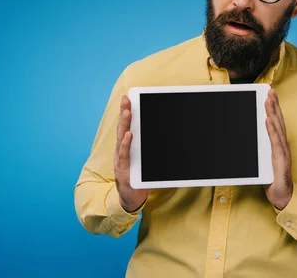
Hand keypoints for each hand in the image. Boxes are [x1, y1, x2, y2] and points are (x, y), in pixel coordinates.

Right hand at [115, 95, 150, 212]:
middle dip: (124, 112)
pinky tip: (129, 135)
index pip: (127, 126)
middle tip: (126, 99)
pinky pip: (124, 155)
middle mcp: (122, 150)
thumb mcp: (148, 160)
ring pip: (122, 138)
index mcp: (128, 146)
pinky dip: (126, 144)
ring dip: (124, 124)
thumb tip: (176, 139)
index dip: (127, 112)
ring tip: (127, 112)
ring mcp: (121, 159)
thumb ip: (155, 150)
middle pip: (122, 128)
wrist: (132, 198)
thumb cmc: (140, 177)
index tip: (129, 98)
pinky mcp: (122, 169)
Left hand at [264, 89, 292, 209]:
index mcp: (278, 145)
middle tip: (270, 91)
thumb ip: (258, 151)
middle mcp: (282, 146)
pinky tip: (268, 120)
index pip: (276, 123)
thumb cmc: (272, 180)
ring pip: (278, 129)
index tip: (269, 95)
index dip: (273, 109)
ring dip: (273, 113)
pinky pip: (276, 142)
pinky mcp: (281, 160)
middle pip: (278, 122)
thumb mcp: (263, 162)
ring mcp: (283, 152)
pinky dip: (272, 130)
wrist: (282, 197)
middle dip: (274, 105)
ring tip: (269, 100)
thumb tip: (246, 139)